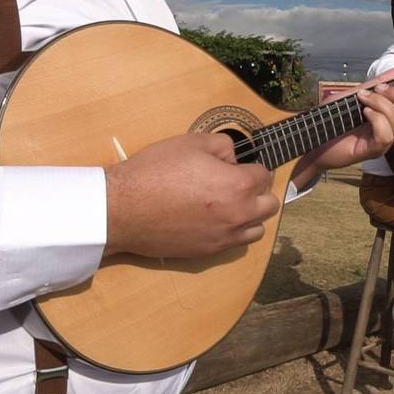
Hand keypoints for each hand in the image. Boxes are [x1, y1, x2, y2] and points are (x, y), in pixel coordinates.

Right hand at [103, 133, 278, 258]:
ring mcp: (223, 237)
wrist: (123, 208)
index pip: (265, 175)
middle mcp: (238, 215)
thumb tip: (234, 157)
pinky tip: (214, 220)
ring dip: (250, 216)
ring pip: (257, 229)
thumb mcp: (192, 142)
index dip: (251, 167)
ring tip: (230, 205)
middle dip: (258, 192)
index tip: (238, 166)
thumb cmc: (155, 171)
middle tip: (238, 184)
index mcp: (238, 185)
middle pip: (270, 205)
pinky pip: (234, 244)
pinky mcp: (208, 252)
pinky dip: (232, 232)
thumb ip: (224, 146)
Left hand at [290, 67, 393, 186]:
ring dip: (381, 104)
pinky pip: (385, 134)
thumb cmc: (331, 119)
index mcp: (391, 116)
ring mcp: (383, 141)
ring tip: (363, 102)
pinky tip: (364, 114)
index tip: (384, 86)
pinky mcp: (372, 150)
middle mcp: (392, 129)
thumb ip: (376, 84)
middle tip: (376, 92)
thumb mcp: (354, 95)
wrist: (311, 139)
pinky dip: (376, 119)